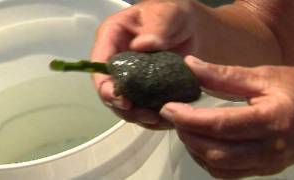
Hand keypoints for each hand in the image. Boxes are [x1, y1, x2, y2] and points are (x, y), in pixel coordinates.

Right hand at [91, 0, 202, 128]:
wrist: (194, 29)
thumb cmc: (175, 15)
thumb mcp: (166, 14)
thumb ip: (156, 27)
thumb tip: (141, 46)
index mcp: (113, 39)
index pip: (99, 65)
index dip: (105, 86)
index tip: (124, 101)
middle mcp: (117, 61)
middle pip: (110, 91)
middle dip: (125, 108)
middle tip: (147, 115)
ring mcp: (131, 78)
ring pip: (126, 104)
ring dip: (139, 116)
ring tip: (160, 119)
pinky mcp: (146, 90)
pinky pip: (144, 107)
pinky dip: (154, 116)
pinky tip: (167, 119)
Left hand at [160, 56, 293, 177]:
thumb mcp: (263, 76)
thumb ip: (224, 75)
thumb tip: (190, 66)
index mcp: (271, 121)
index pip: (220, 126)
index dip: (189, 118)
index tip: (168, 107)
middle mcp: (269, 149)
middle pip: (216, 152)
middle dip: (187, 134)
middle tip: (174, 115)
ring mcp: (267, 164)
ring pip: (219, 167)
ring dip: (194, 149)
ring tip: (184, 126)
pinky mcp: (264, 169)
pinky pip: (228, 173)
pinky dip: (207, 160)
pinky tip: (200, 142)